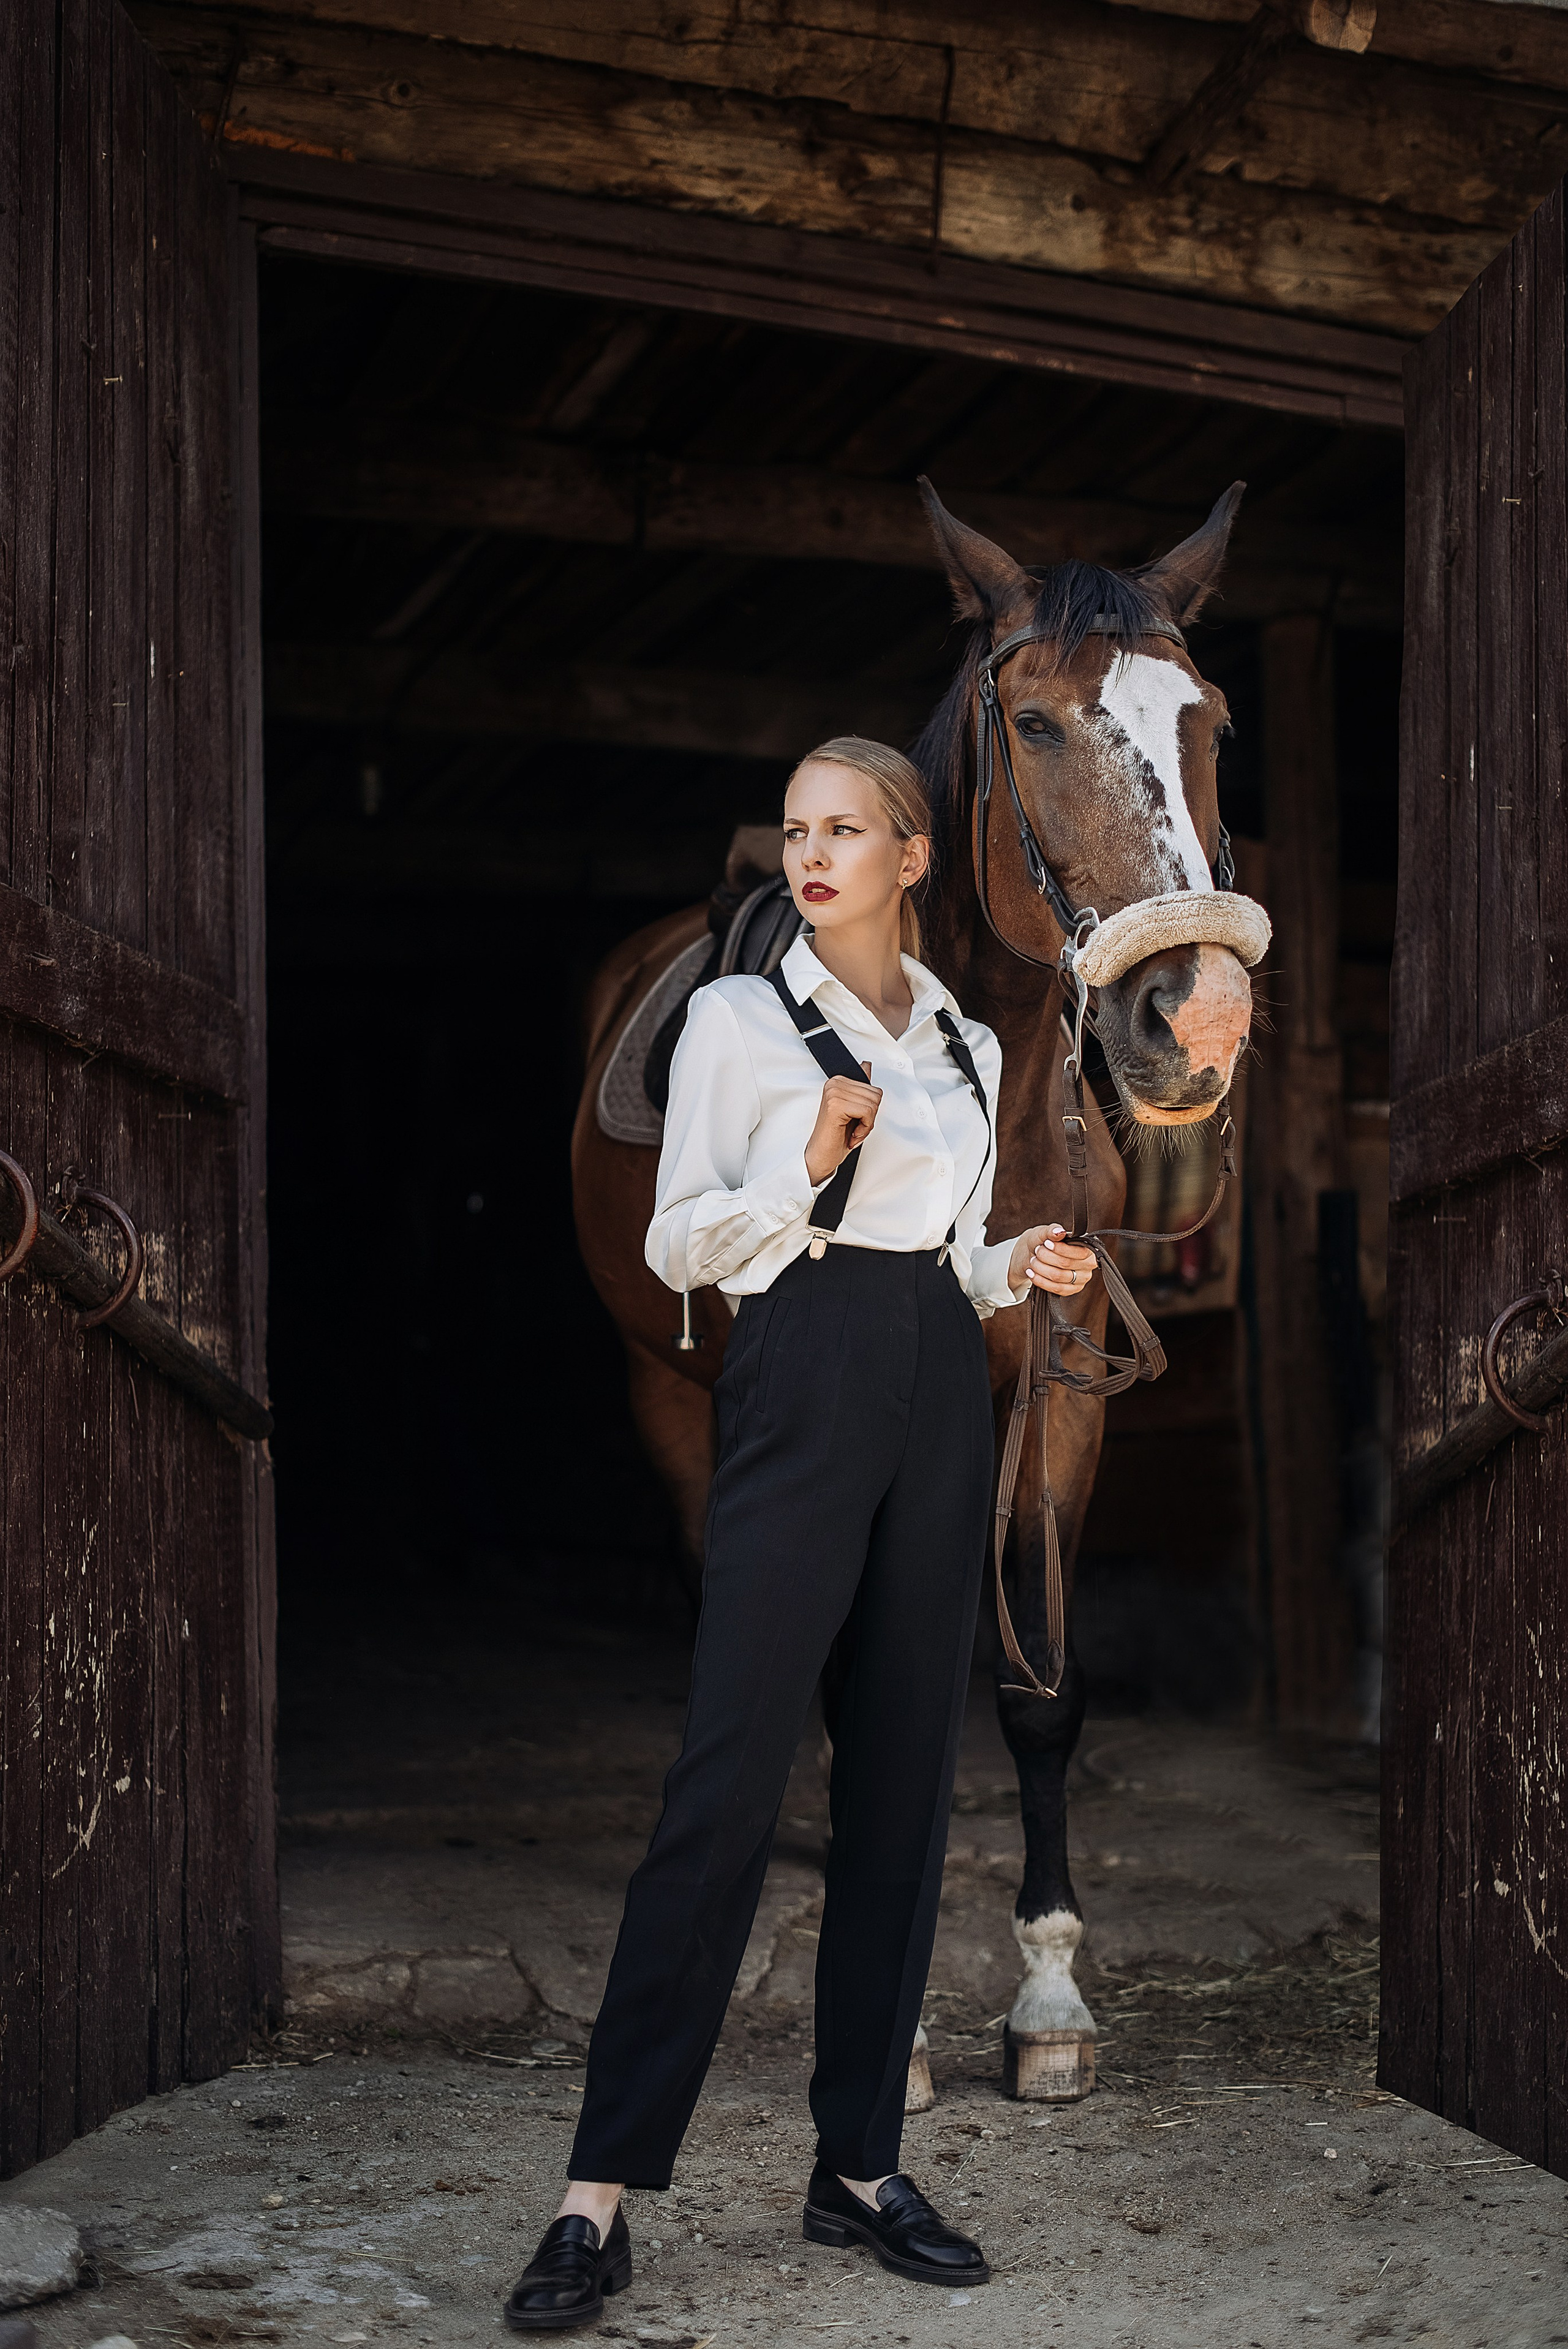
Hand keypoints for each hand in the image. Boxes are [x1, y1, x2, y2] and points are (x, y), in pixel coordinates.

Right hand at [804, 1062, 881, 1186]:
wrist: (821, 1156)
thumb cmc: (835, 1137)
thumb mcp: (854, 1109)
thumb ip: (861, 1088)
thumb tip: (866, 1066)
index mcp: (838, 1081)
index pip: (873, 1088)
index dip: (870, 1109)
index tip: (855, 1119)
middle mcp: (834, 1084)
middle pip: (875, 1095)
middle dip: (870, 1117)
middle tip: (854, 1127)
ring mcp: (834, 1093)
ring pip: (873, 1104)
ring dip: (867, 1124)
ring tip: (852, 1131)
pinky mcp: (835, 1105)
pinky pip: (868, 1112)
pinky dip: (864, 1129)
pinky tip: (851, 1134)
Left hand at [1009, 1223, 1098, 1299]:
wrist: (1033, 1255)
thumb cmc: (1043, 1242)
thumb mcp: (1045, 1233)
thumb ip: (1052, 1230)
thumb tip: (1059, 1232)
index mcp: (1088, 1250)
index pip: (1079, 1252)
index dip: (1061, 1249)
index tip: (1046, 1243)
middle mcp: (1087, 1266)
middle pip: (1066, 1264)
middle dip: (1047, 1257)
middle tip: (1037, 1250)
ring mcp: (1080, 1280)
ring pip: (1058, 1277)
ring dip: (1041, 1268)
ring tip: (1033, 1261)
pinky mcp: (1070, 1290)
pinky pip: (1055, 1289)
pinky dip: (1040, 1280)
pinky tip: (1031, 1273)